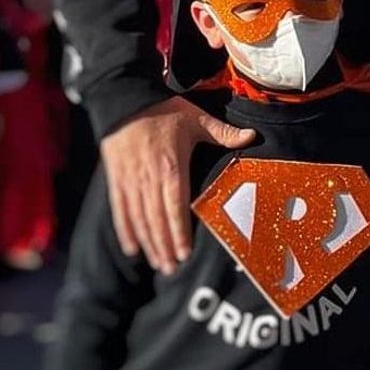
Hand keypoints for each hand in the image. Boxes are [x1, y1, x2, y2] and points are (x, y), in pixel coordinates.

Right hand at [99, 97, 257, 273]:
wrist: (124, 99)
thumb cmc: (164, 110)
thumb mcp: (196, 118)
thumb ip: (223, 133)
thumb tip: (252, 137)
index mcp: (171, 166)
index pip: (175, 206)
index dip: (179, 232)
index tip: (184, 253)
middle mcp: (149, 178)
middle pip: (157, 220)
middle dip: (165, 246)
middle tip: (173, 269)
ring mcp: (131, 181)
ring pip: (139, 220)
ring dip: (149, 244)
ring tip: (159, 264)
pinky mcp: (117, 180)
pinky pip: (120, 211)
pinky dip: (126, 231)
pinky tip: (132, 249)